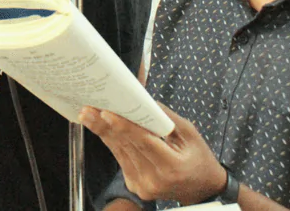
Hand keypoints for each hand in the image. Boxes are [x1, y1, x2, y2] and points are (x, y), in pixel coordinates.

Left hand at [80, 104, 226, 203]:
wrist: (202, 189)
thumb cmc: (198, 158)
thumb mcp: (190, 134)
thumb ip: (166, 118)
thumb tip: (143, 100)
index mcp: (173, 167)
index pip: (144, 142)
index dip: (124, 127)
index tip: (106, 113)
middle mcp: (156, 179)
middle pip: (126, 146)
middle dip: (105, 125)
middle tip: (88, 108)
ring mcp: (144, 185)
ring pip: (119, 152)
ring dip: (102, 132)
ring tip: (88, 115)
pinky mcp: (135, 186)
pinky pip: (120, 158)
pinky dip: (111, 141)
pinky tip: (100, 127)